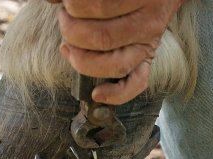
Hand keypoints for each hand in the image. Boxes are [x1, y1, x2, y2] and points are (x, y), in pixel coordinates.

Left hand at [46, 0, 183, 104]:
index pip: (97, 5)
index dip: (72, 6)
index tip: (66, 2)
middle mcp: (147, 21)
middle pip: (102, 38)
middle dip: (72, 32)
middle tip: (65, 19)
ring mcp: (148, 44)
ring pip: (114, 64)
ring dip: (82, 60)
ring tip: (69, 45)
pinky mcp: (147, 59)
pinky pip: (136, 83)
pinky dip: (116, 95)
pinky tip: (97, 93)